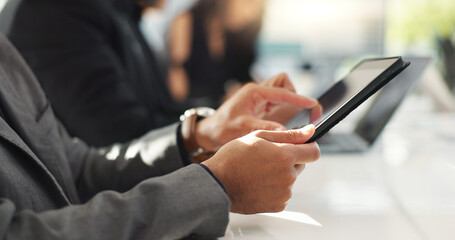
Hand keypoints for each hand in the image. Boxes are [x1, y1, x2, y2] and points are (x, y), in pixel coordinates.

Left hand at [195, 75, 317, 151]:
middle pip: (284, 84)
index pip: (282, 91)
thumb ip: (265, 127)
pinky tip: (287, 124)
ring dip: (291, 103)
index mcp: (254, 92)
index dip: (298, 98)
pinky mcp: (260, 107)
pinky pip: (278, 103)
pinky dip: (286, 111)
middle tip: (305, 112)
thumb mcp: (243, 128)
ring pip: (282, 92)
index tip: (312, 104)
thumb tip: (286, 131)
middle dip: (294, 95)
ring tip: (296, 119)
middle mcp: (258, 92)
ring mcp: (260, 99)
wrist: (210, 132)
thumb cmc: (222, 128)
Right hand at [202, 125, 319, 213]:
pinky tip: (258, 183)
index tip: (301, 146)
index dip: (309, 147)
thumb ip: (288, 134)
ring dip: (280, 174)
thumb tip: (310, 131)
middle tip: (267, 158)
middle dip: (289, 160)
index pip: (314, 152)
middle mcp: (288, 176)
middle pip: (301, 165)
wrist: (217, 183)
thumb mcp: (259, 137)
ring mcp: (284, 193)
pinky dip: (274, 188)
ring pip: (291, 179)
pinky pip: (283, 193)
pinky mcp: (278, 205)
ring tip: (258, 171)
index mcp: (285, 156)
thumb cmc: (233, 158)